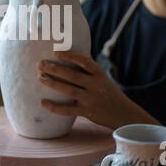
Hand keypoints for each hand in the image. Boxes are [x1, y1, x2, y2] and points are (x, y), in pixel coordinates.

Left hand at [38, 51, 159, 129]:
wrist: (125, 113)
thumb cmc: (108, 93)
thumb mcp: (102, 78)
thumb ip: (88, 69)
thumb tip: (70, 54)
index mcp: (99, 74)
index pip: (84, 62)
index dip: (70, 56)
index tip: (56, 52)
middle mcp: (96, 85)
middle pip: (73, 75)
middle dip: (55, 69)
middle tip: (40, 64)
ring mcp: (92, 99)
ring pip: (69, 90)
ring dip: (53, 83)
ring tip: (40, 78)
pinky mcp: (88, 112)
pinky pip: (68, 110)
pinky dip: (54, 107)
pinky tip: (42, 102)